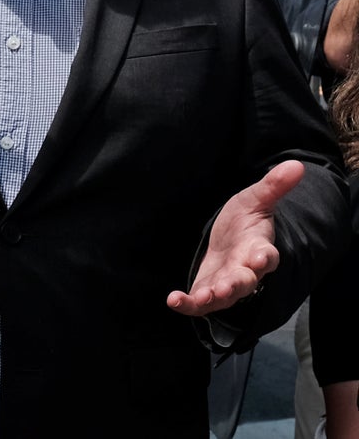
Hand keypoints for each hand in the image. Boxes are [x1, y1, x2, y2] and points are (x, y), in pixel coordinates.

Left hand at [166, 159, 303, 316]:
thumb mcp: (255, 199)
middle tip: (226, 288)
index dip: (264, 258)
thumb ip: (273, 186)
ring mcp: (227, 284)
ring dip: (213, 298)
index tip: (261, 258)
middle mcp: (245, 270)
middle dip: (236, 285)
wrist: (228, 239)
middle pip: (245, 281)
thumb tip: (297, 165)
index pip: (267, 256)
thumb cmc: (244, 221)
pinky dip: (188, 304)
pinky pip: (199, 302)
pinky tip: (174, 301)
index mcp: (259, 248)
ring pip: (224, 296)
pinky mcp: (208, 290)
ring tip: (201, 298)